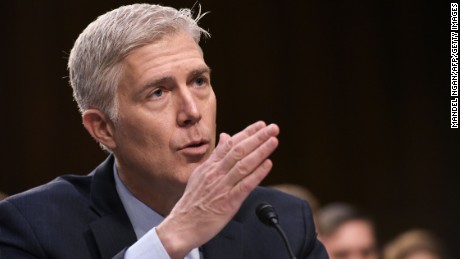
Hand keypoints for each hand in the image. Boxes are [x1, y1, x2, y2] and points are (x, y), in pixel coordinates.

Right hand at [156, 121, 278, 257]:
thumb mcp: (201, 174)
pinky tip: (268, 164)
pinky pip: (245, 185)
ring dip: (260, 151)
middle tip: (273, 128)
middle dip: (257, 137)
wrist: (182, 225)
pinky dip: (257, 173)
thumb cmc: (193, 202)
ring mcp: (222, 187)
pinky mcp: (228, 202)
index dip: (247, 133)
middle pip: (239, 150)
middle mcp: (216, 173)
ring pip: (244, 164)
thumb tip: (225, 137)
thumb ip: (216, 156)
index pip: (230, 144)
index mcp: (209, 166)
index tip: (260, 125)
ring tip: (273, 140)